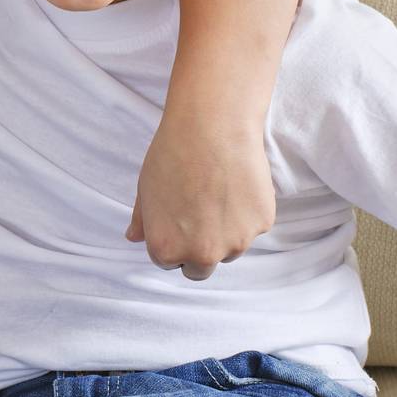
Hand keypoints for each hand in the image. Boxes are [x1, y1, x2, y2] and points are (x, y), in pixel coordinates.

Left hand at [126, 106, 273, 279]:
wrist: (211, 128)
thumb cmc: (172, 155)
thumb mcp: (144, 189)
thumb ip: (142, 221)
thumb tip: (134, 238)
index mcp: (167, 249)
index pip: (169, 262)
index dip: (171, 240)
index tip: (175, 218)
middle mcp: (202, 254)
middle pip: (201, 268)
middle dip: (198, 250)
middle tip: (198, 215)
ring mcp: (236, 242)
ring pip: (229, 248)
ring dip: (224, 232)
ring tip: (216, 192)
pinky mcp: (262, 224)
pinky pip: (252, 226)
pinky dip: (246, 212)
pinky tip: (236, 183)